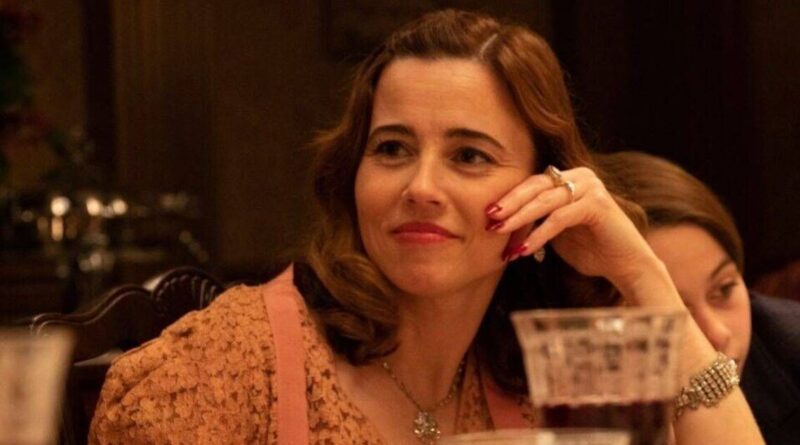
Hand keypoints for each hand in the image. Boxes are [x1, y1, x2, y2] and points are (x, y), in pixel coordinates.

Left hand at [487, 166, 658, 289]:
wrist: (626, 265)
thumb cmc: (590, 250)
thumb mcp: (555, 233)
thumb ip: (534, 222)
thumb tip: (499, 224)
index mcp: (569, 178)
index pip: (531, 184)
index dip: (508, 199)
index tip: (487, 214)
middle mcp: (580, 176)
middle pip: (535, 186)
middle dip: (509, 204)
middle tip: (489, 218)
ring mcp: (591, 187)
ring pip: (545, 200)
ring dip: (520, 218)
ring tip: (500, 232)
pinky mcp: (597, 204)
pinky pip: (560, 218)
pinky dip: (540, 233)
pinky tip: (524, 248)